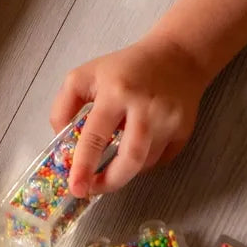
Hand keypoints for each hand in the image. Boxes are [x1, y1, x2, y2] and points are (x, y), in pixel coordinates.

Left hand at [49, 34, 208, 197]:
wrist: (176, 57)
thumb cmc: (125, 68)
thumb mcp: (85, 75)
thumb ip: (64, 107)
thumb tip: (62, 144)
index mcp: (116, 91)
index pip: (96, 135)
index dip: (84, 165)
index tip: (75, 187)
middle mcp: (146, 108)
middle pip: (130, 159)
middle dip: (109, 182)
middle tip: (92, 190)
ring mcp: (169, 120)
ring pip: (144, 163)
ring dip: (124, 170)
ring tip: (112, 162)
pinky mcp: (184, 131)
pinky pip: (160, 160)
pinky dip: (144, 162)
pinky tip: (135, 147)